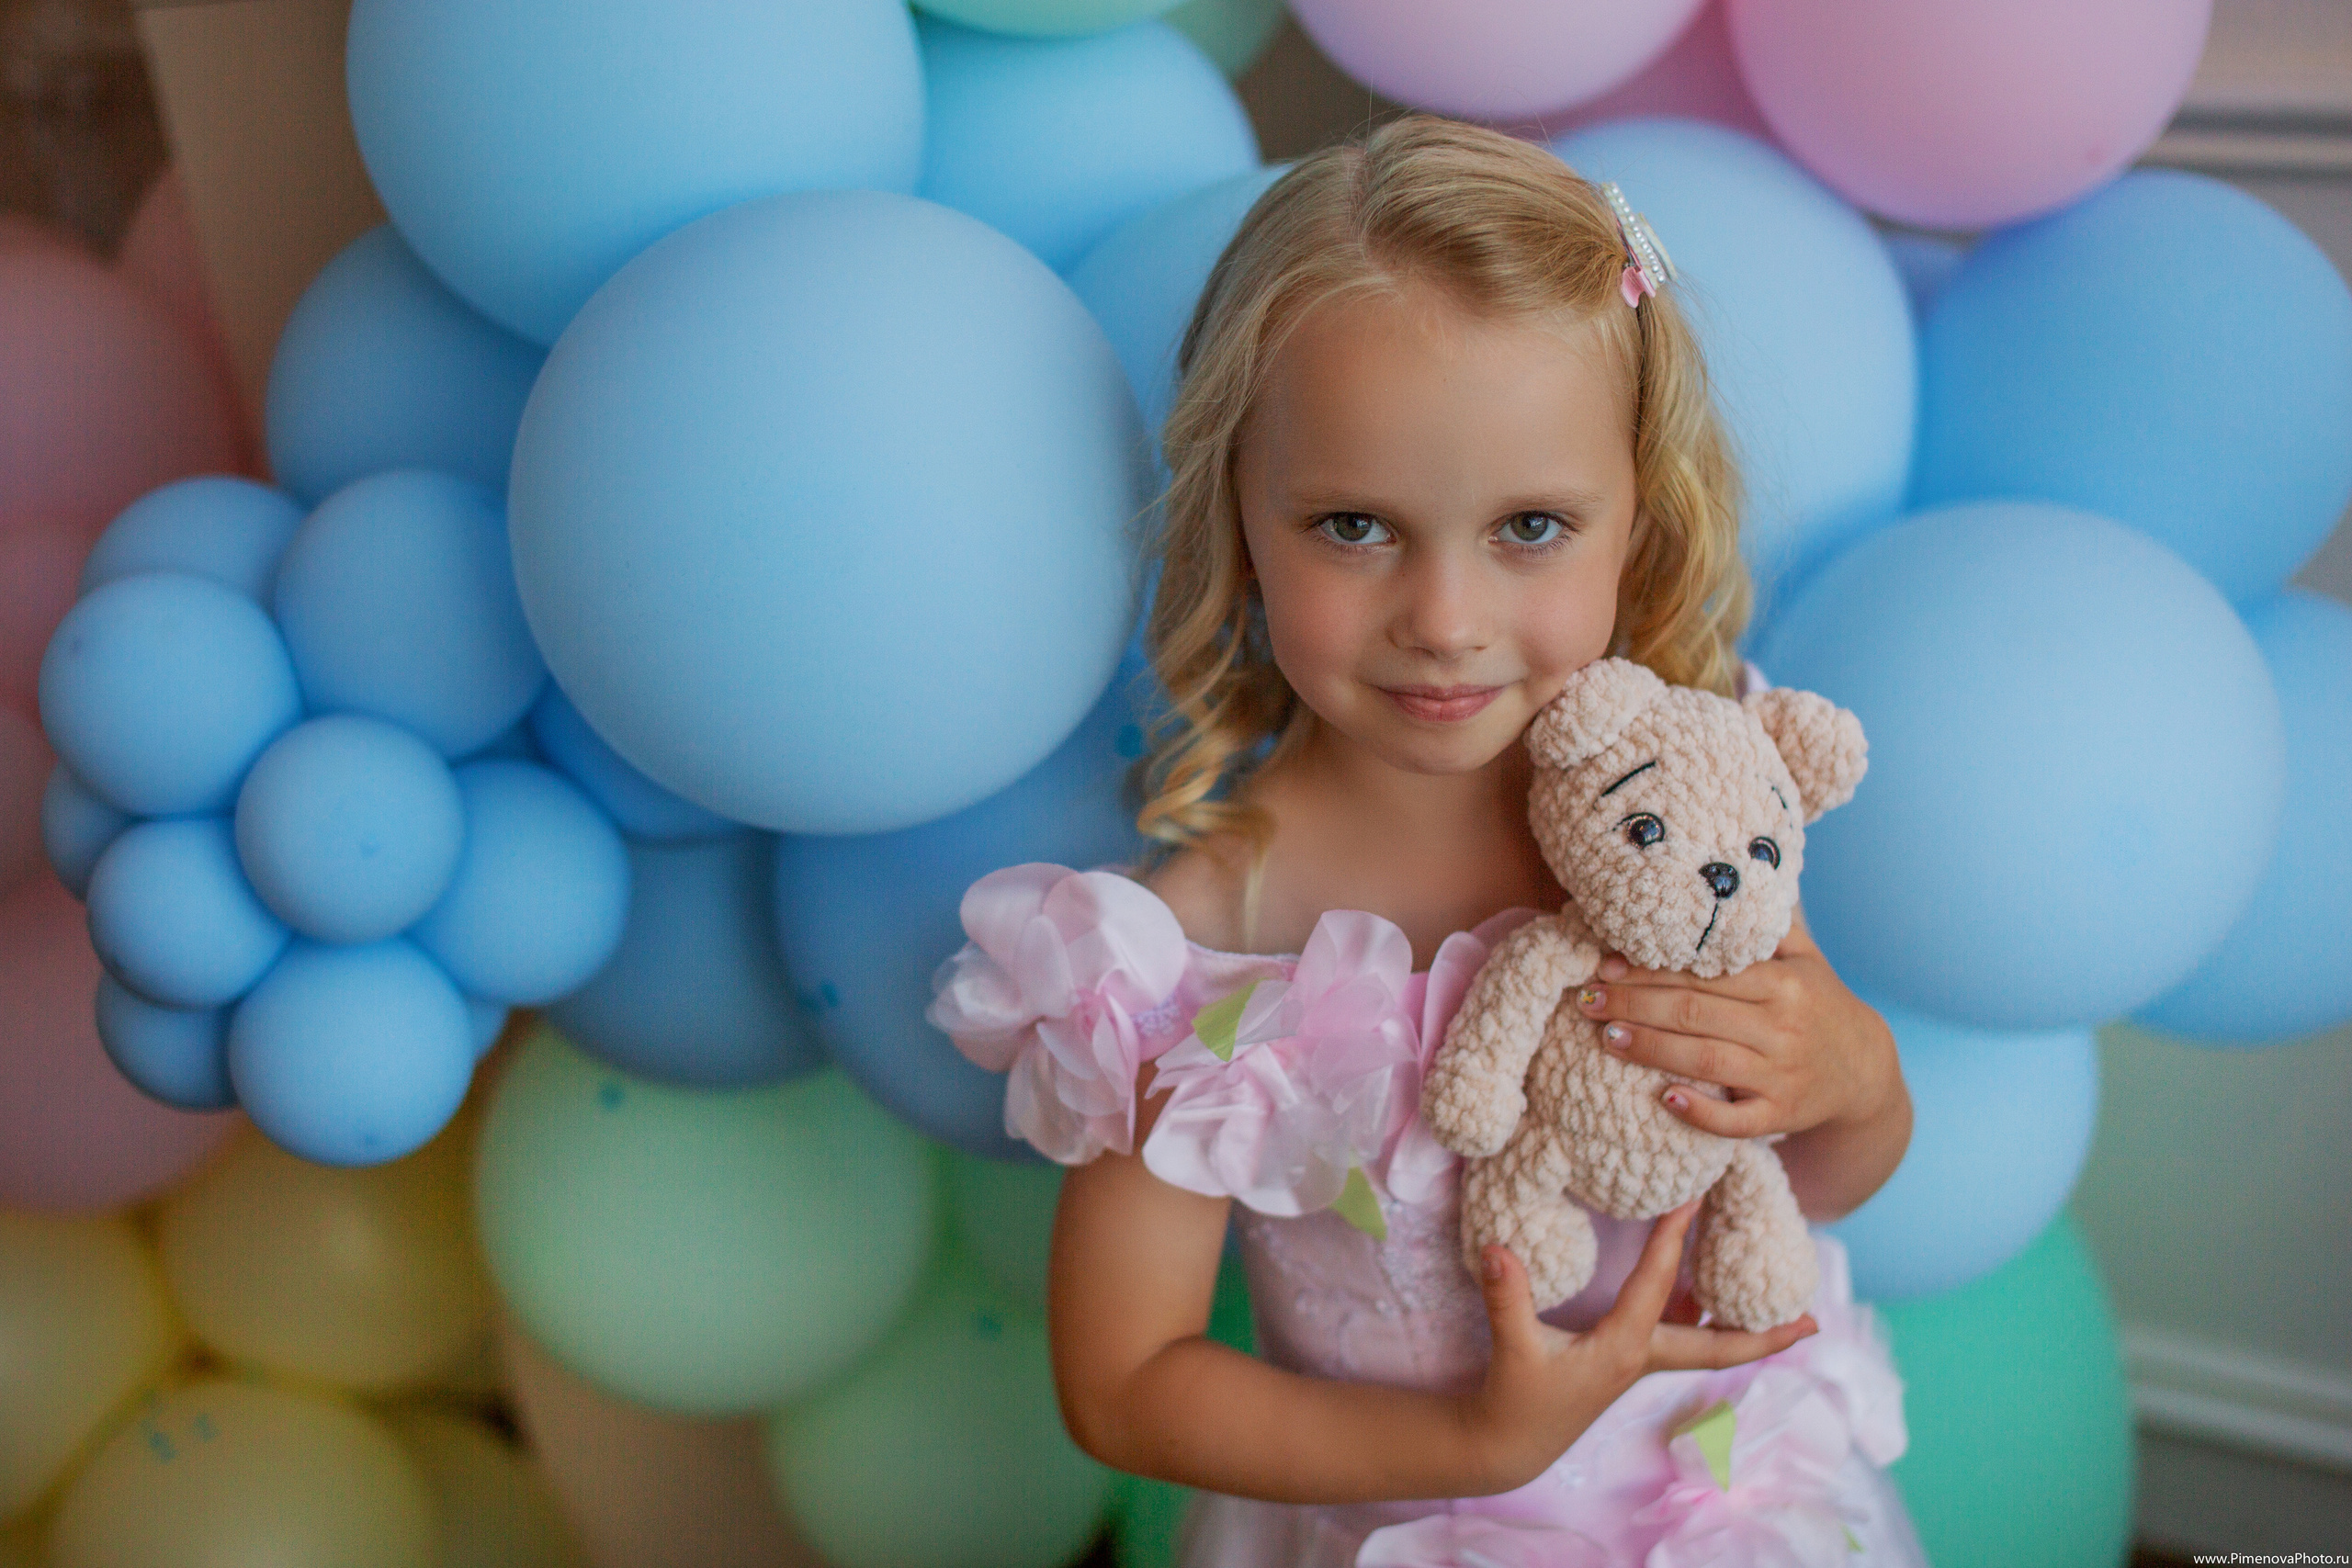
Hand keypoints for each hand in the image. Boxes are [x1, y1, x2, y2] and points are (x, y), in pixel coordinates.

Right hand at [1460, 1203, 1815, 1491]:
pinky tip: (1707, 1294)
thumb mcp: (1513, 1348)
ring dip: (1742, 1325)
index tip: (1695, 1197)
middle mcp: (1643, 1357)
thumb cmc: (1516, 1400)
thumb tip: (1497, 1248)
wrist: (1509, 1444)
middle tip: (1813, 1323)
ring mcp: (1639, 1362)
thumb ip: (1507, 1298)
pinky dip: (1701, 1316)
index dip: (1674, 1238)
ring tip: (1779, 1304)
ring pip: (1706, 1341)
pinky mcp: (1626, 1362)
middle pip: (1720, 1345)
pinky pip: (1680, 1337)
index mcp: (1623, 1349)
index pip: (1658, 1285)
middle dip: (1767, 1335)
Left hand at [1572, 910, 1901, 1140]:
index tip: (1604, 966)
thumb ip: (1764, 928)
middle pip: (1694, 1013)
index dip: (1649, 971)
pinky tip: (1664, 1099)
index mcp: (1782, 983)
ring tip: (1607, 1037)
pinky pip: (1736, 1119)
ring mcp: (1781, 1074)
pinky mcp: (1781, 1114)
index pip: (1703, 974)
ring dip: (1650, 1049)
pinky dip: (1700, 1111)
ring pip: (1705, 1060)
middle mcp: (1782, 1026)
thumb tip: (1717, 883)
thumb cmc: (1819, 1005)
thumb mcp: (1805, 959)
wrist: (1867, 1070)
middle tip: (1587, 1001)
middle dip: (1634, 1005)